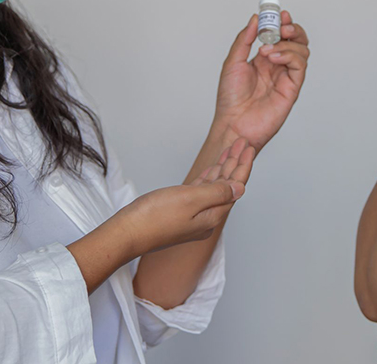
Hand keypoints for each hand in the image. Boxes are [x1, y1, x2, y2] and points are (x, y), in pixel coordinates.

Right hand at [114, 139, 255, 257]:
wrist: (127, 233)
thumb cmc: (154, 217)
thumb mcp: (190, 200)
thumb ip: (217, 193)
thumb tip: (240, 188)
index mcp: (212, 216)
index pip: (235, 187)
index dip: (243, 166)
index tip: (249, 147)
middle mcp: (206, 219)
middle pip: (227, 187)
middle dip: (235, 164)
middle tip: (242, 142)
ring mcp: (193, 217)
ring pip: (214, 188)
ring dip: (222, 169)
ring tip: (230, 150)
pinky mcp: (179, 213)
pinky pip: (200, 193)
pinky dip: (207, 179)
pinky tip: (211, 170)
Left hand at [212, 10, 309, 152]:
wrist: (233, 122)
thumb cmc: (230, 98)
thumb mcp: (232, 62)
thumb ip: (244, 39)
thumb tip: (254, 19)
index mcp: (264, 58)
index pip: (280, 35)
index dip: (281, 22)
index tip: (277, 13)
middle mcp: (277, 65)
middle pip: (297, 40)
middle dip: (292, 28)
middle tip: (282, 26)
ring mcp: (286, 76)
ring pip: (302, 50)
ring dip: (288, 44)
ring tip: (268, 49)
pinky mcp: (292, 88)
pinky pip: (300, 66)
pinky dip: (290, 56)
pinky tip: (274, 58)